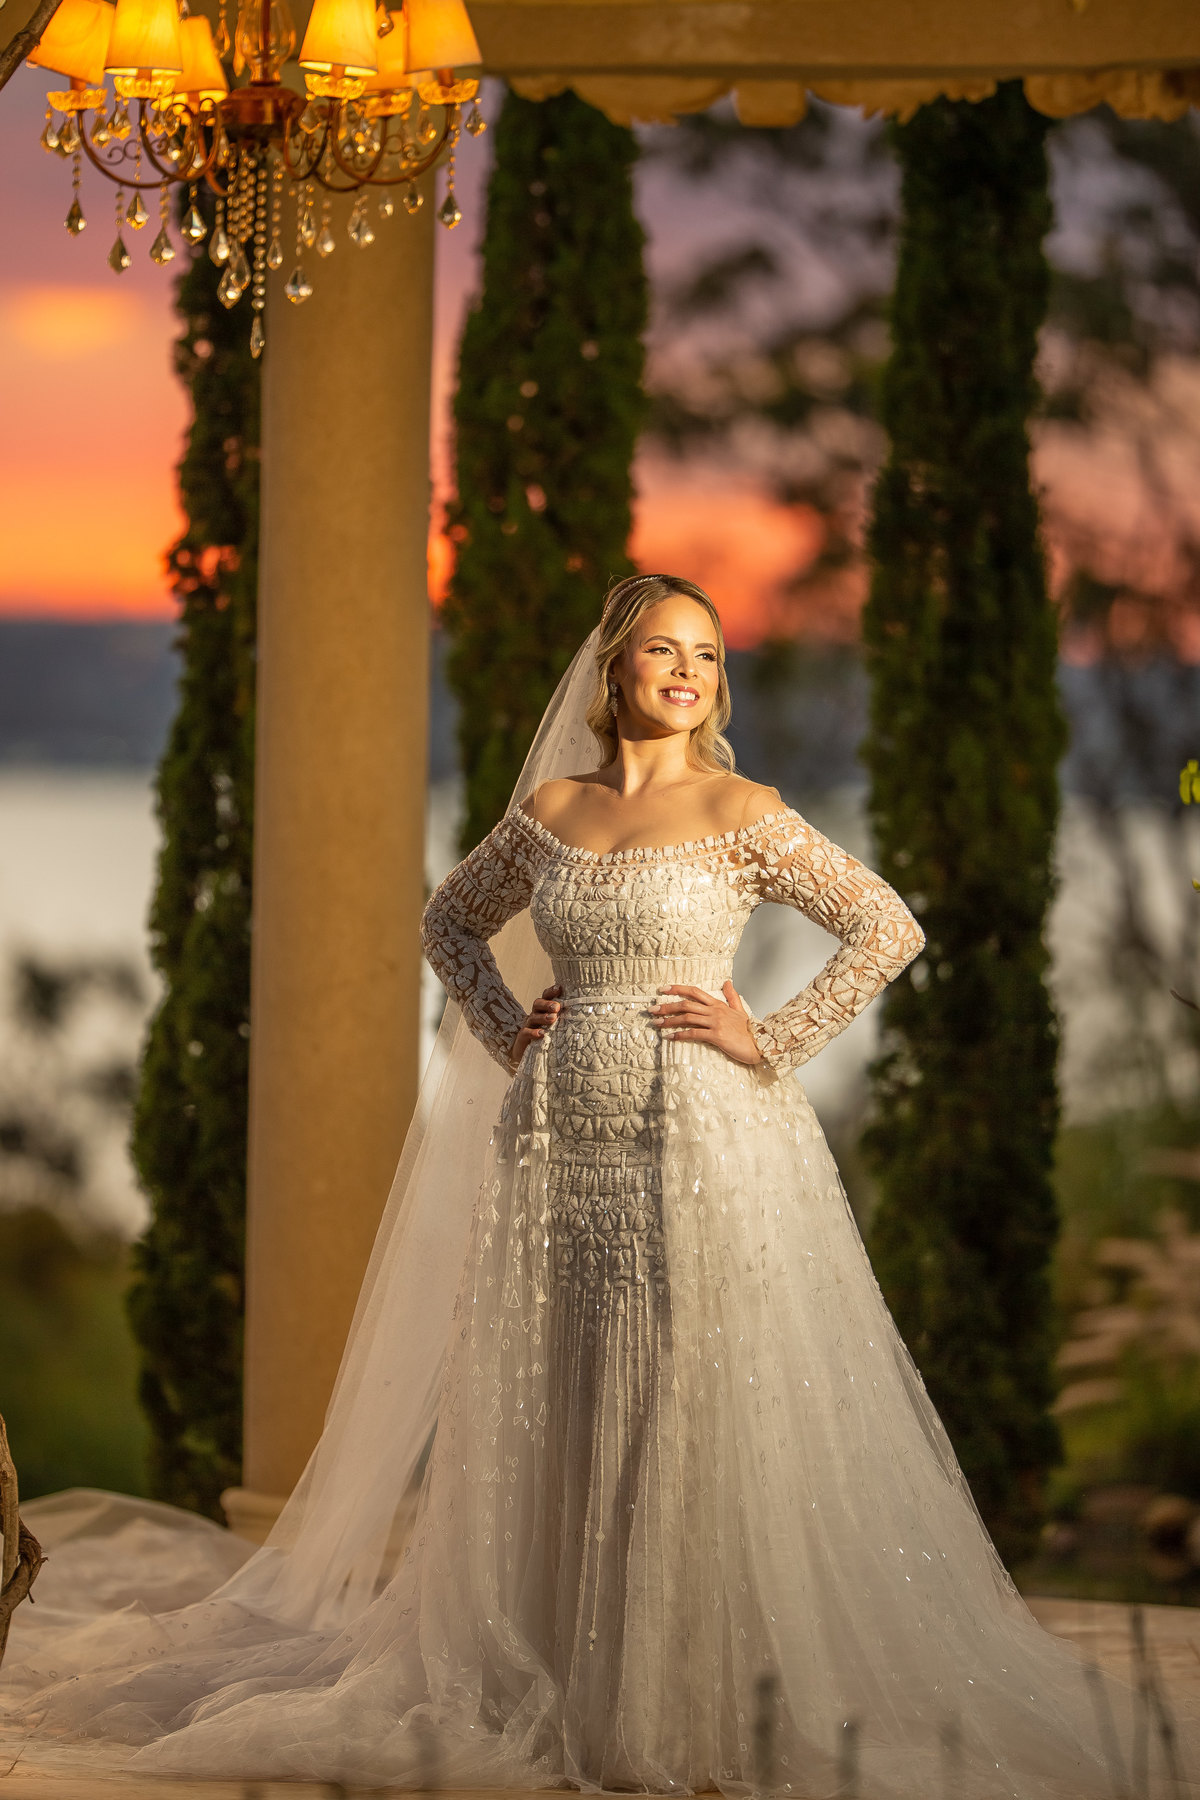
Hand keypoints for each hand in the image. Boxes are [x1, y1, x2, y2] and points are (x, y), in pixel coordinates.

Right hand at [506, 984, 562, 1070]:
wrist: (530, 1057)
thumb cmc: (550, 1040)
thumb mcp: (559, 1028)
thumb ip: (568, 1021)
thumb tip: (591, 1017)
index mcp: (544, 1011)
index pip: (546, 997)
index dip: (551, 991)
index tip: (560, 989)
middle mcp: (536, 1016)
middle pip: (538, 1004)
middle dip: (547, 1004)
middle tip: (557, 1007)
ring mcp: (529, 1026)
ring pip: (533, 1017)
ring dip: (543, 1017)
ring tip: (553, 1019)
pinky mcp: (523, 1038)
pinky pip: (525, 1032)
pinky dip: (533, 1032)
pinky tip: (541, 1034)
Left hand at [649, 981, 763, 1065]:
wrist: (762, 1043)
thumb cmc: (750, 1030)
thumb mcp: (740, 1010)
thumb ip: (732, 996)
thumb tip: (727, 982)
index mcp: (718, 1004)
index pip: (694, 992)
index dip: (677, 989)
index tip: (662, 989)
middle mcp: (715, 1011)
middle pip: (686, 1004)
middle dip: (667, 1006)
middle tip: (652, 1009)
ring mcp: (716, 1022)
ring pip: (687, 1018)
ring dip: (669, 1020)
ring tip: (656, 1024)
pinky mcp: (717, 1035)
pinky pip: (694, 1034)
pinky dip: (680, 1035)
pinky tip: (670, 1037)